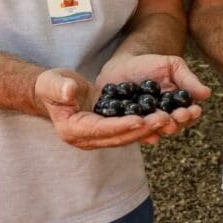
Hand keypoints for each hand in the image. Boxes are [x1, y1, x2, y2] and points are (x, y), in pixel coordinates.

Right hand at [37, 68, 173, 149]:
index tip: (140, 119)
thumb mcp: (52, 83)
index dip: (121, 125)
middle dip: (142, 129)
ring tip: (170, 118)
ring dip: (149, 128)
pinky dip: (146, 125)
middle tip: (164, 119)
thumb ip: (59, 87)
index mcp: (73, 130)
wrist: (56, 91)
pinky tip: (165, 117)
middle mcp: (87, 139)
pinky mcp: (109, 130)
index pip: (100, 129)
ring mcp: (99, 137)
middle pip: (118, 136)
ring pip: (127, 135)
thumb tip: (69, 91)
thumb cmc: (52, 86)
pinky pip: (129, 129)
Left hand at [95, 55, 211, 142]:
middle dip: (177, 123)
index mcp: (176, 107)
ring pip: (156, 132)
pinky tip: (148, 135)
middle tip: (177, 117)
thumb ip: (188, 80)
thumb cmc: (149, 64)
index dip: (191, 114)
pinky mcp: (129, 127)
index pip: (188, 115)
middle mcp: (163, 119)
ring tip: (163, 122)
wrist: (122, 65)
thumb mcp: (172, 66)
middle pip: (174, 127)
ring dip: (161, 129)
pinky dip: (142, 135)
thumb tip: (207, 93)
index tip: (192, 110)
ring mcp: (146, 124)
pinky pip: (135, 133)